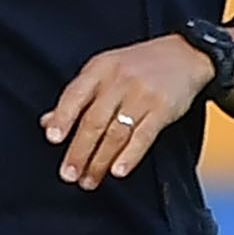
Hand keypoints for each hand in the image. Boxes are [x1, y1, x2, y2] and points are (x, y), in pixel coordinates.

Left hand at [41, 35, 216, 189]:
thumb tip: (48, 123)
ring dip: (100, 161)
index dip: (62, 117)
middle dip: (79, 151)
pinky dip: (129, 156)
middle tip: (69, 174)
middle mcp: (119, 80)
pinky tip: (118, 171)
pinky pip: (143, 136)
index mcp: (100, 69)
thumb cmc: (139, 65)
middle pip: (94, 121)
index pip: (75, 95)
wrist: (185, 54)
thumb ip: (78, 96)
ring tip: (89, 180)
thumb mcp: (105, 70)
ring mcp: (142, 95)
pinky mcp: (163, 109)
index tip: (53, 139)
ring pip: (116, 133)